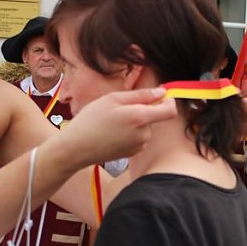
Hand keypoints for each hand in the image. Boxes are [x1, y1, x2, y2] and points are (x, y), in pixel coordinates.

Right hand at [61, 87, 176, 165]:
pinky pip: (138, 137)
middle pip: (155, 117)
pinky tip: (112, 132)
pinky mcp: (132, 153)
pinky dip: (130, 132)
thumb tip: (161, 92)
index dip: (168, 101)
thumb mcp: (113, 99)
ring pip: (145, 127)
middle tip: (120, 108)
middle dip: (143, 110)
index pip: (170, 110)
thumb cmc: (91, 120)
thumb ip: (141, 95)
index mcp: (140, 118)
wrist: (76, 148)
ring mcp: (139, 145)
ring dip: (135, 122)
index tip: (161, 96)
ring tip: (113, 121)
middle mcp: (144, 134)